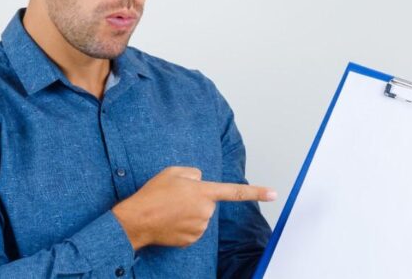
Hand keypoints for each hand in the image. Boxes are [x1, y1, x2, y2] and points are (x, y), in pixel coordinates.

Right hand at [111, 166, 276, 249]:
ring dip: (189, 213)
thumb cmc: (153, 194)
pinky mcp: (191, 240)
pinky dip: (183, 226)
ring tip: (169, 210)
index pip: (236, 192)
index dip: (256, 192)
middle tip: (174, 198)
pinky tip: (170, 222)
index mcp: (204, 192)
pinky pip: (192, 230)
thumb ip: (193, 173)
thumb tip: (200, 180)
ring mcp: (199, 227)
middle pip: (208, 203)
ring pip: (200, 217)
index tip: (274, 194)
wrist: (137, 220)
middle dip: (195, 200)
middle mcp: (205, 211)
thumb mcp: (173, 172)